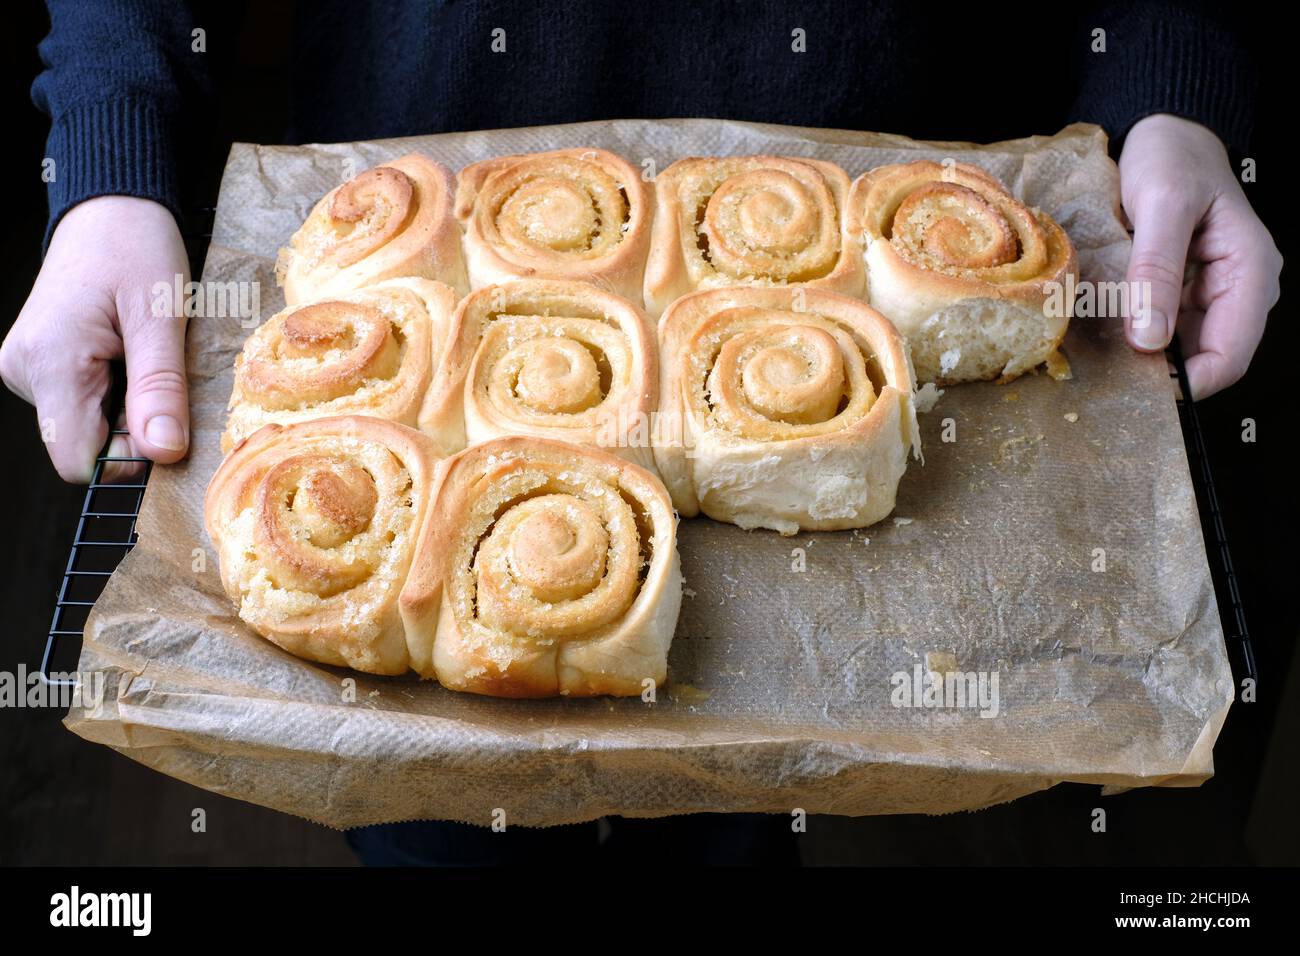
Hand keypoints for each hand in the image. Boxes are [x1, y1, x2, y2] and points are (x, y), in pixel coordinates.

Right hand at [1, 196, 189, 481]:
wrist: (109, 208)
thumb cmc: (136, 248)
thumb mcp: (161, 317)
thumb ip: (160, 388)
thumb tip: (164, 453)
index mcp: (51, 362)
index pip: (79, 459)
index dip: (129, 458)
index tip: (167, 424)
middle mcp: (25, 371)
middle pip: (85, 445)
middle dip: (134, 427)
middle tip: (161, 374)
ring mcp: (27, 370)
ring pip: (86, 427)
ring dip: (128, 407)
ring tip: (144, 356)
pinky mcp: (39, 366)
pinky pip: (82, 405)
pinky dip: (115, 393)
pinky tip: (128, 356)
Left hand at [1119, 113, 1281, 398]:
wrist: (1162, 132)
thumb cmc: (1171, 157)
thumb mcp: (1163, 204)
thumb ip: (1156, 270)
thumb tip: (1150, 340)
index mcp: (1250, 271)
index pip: (1231, 354)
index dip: (1191, 382)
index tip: (1142, 390)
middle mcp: (1236, 289)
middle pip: (1205, 358)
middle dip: (1162, 374)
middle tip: (1111, 379)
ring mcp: (1207, 293)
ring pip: (1179, 349)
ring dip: (1144, 358)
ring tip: (1102, 359)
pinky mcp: (1179, 291)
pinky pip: (1160, 328)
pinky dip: (1134, 336)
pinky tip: (1105, 336)